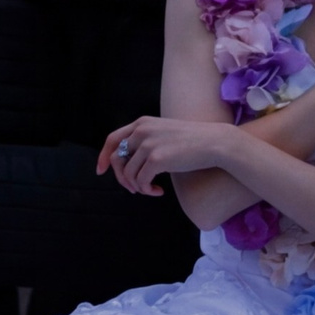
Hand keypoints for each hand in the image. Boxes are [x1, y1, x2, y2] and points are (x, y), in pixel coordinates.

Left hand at [96, 114, 225, 195]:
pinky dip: (146, 190)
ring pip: (128, 174)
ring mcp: (148, 144)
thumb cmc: (193, 141)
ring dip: (137, 187)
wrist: (214, 142)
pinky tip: (158, 191)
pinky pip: (141, 181)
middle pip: (117, 159)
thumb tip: (129, 163)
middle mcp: (142, 131)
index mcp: (142, 123)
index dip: (104, 156)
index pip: (113, 139)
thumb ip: (145, 141)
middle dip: (122, 178)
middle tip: (134, 189)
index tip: (101, 171)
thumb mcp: (163, 133)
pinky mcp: (157, 159)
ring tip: (150, 190)